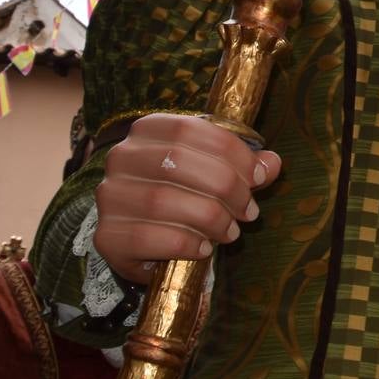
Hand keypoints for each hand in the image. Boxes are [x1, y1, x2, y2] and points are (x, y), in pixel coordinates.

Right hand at [93, 113, 281, 283]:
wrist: (143, 241)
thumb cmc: (185, 195)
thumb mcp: (216, 173)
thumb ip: (244, 166)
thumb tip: (272, 165)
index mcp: (149, 130)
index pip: (190, 129)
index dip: (232, 153)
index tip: (258, 178)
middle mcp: (122, 157)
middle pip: (177, 162)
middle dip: (225, 188)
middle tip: (249, 211)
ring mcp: (110, 196)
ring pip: (164, 201)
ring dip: (210, 218)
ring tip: (230, 232)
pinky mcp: (106, 236)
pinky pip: (149, 237)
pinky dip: (185, 242)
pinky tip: (203, 248)